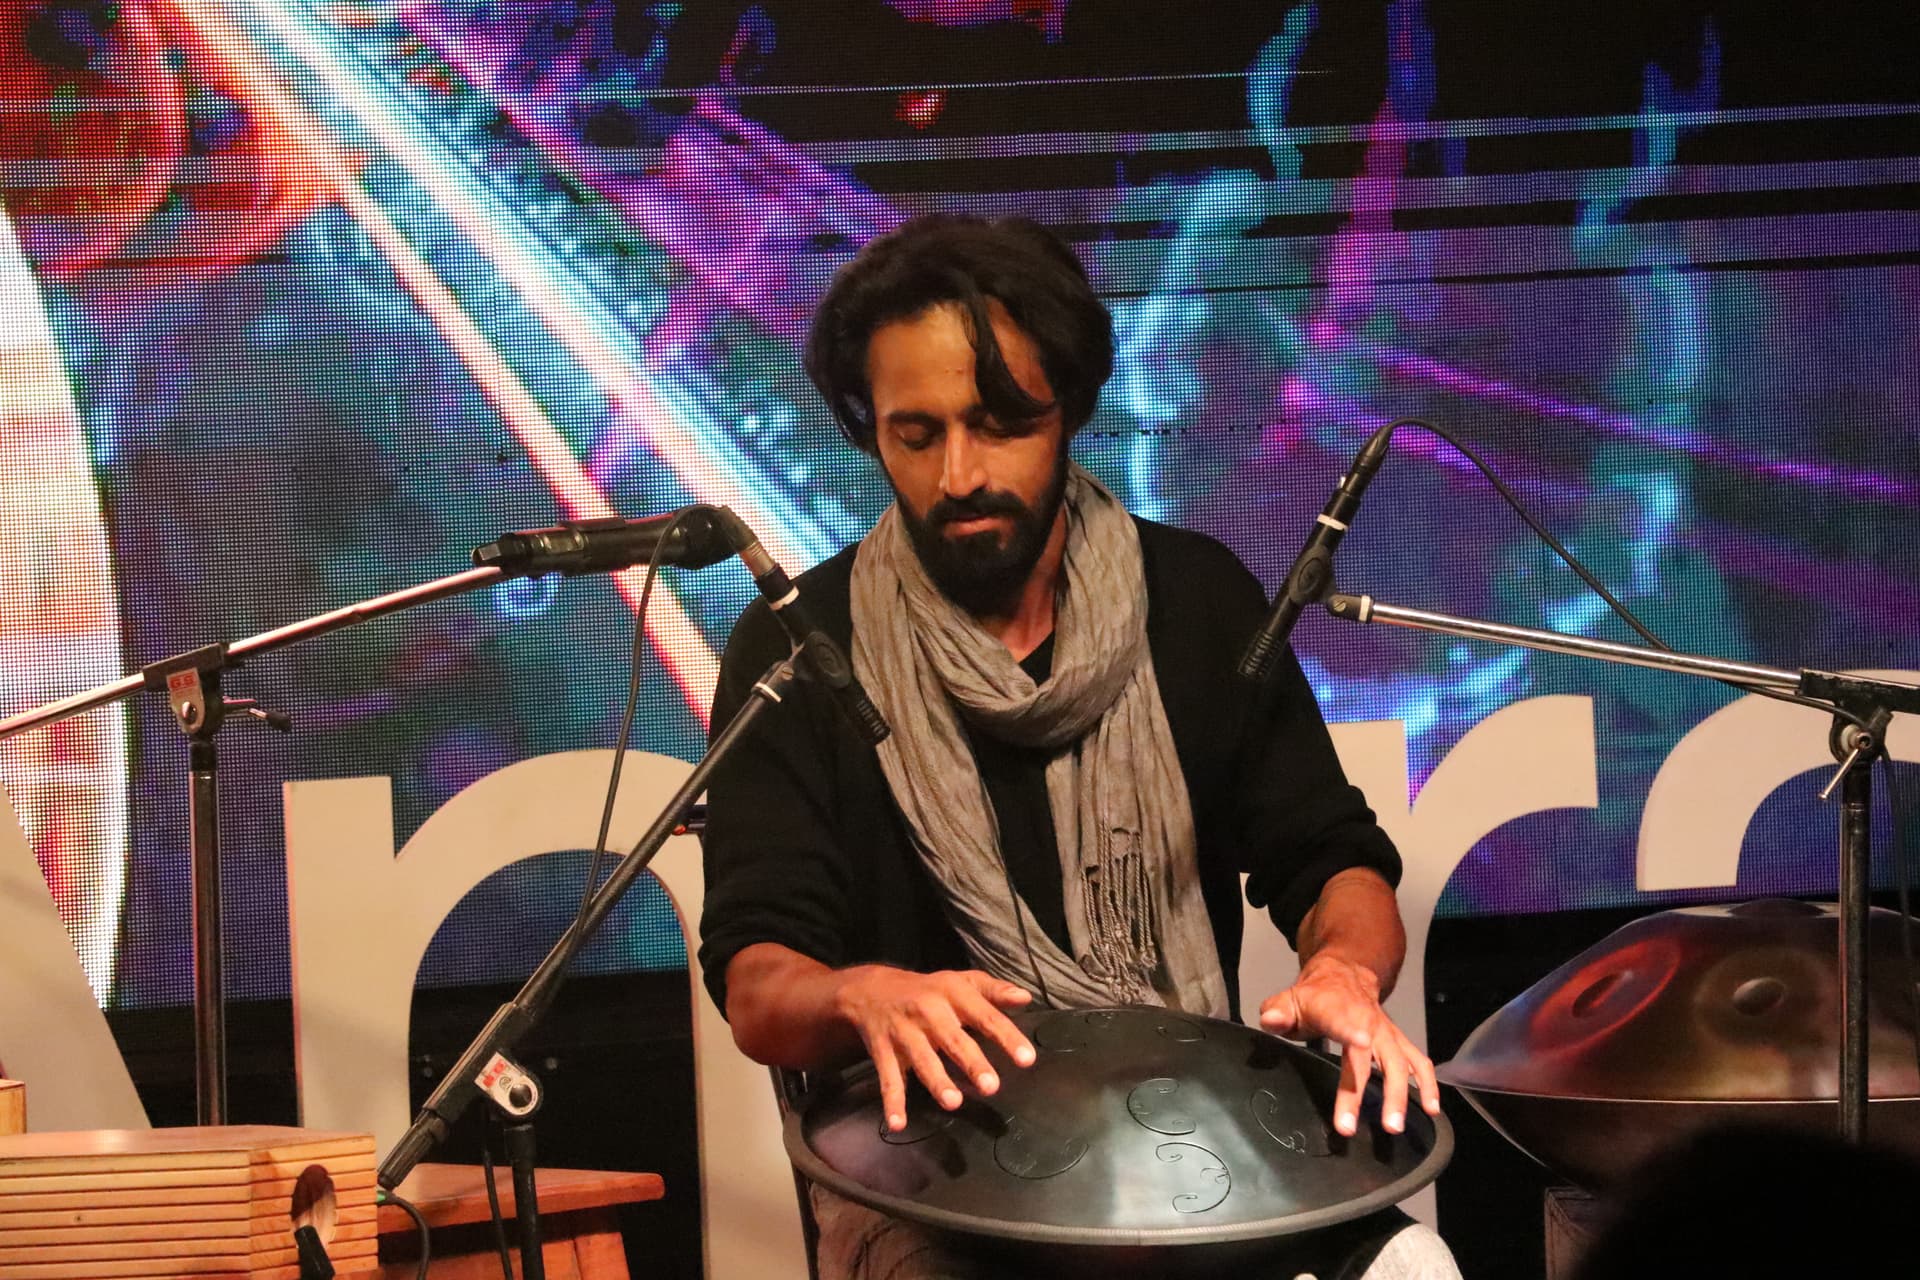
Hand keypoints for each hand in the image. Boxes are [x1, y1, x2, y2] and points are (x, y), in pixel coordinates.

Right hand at [831, 966, 1036, 1131]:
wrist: (870, 990)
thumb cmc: (929, 990)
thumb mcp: (960, 982)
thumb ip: (993, 991)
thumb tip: (1025, 997)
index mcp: (953, 994)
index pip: (985, 1016)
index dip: (1006, 1037)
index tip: (1027, 1059)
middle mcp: (929, 1012)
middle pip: (953, 1040)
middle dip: (972, 1063)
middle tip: (991, 1086)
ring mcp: (904, 1033)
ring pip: (922, 1060)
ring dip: (937, 1081)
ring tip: (954, 1102)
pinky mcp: (883, 1052)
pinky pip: (888, 1078)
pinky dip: (892, 1102)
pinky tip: (897, 1124)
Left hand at [1259, 954, 1439, 1137]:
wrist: (1344, 977)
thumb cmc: (1315, 998)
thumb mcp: (1289, 1000)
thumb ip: (1277, 1012)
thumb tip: (1271, 1021)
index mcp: (1336, 1011)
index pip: (1341, 1021)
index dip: (1350, 1031)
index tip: (1359, 1042)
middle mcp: (1367, 1023)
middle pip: (1373, 1057)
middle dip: (1369, 1091)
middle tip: (1364, 1124)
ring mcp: (1386, 1034)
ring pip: (1401, 1063)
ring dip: (1402, 1095)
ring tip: (1395, 1126)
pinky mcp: (1398, 1042)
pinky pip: (1419, 1062)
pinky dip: (1428, 1084)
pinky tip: (1430, 1108)